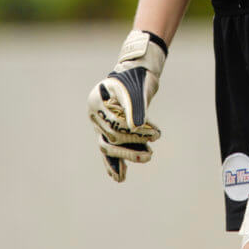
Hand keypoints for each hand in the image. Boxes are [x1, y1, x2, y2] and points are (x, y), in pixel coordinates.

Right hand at [87, 29, 166, 181]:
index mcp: (97, 100)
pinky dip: (114, 163)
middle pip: (111, 136)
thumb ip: (137, 107)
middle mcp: (95, 113)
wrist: (137, 72)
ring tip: (146, 158)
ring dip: (126, 155)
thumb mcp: (139, 89)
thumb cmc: (137, 77)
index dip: (133, 132)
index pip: (114, 123)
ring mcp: (100, 122)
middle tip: (152, 150)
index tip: (153, 134)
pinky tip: (120, 177)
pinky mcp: (107, 129)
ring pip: (108, 145)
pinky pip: (108, 148)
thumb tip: (137, 127)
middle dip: (132, 145)